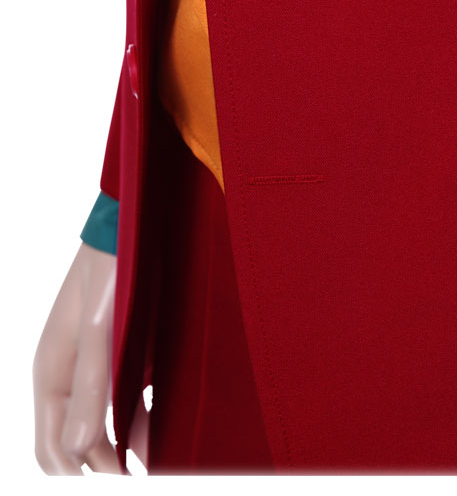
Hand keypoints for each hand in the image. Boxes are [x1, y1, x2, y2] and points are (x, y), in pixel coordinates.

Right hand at [32, 241, 148, 472]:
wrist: (138, 224)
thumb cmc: (114, 268)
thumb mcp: (100, 327)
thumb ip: (91, 386)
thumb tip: (75, 451)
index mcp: (51, 374)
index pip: (52, 450)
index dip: (81, 479)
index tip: (118, 486)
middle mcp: (70, 376)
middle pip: (78, 444)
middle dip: (104, 469)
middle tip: (142, 482)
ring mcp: (98, 365)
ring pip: (106, 424)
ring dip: (128, 447)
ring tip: (160, 467)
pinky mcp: (125, 354)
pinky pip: (129, 399)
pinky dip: (144, 420)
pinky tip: (167, 433)